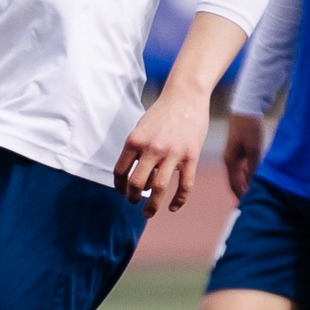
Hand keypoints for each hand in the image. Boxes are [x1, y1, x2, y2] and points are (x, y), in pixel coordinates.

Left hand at [113, 87, 209, 217]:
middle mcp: (152, 148)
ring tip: (148, 213)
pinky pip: (185, 186)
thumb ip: (137, 151)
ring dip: (152, 206)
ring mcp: (172, 153)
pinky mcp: (190, 156)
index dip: (119, 186)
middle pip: (136, 183)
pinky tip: (172, 207)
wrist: (186, 96)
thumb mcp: (141, 128)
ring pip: (159, 188)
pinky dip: (178, 201)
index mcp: (135, 140)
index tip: (122, 191)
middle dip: (132, 198)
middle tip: (134, 203)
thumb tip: (137, 179)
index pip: (120, 171)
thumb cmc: (162, 113)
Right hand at [223, 113, 264, 198]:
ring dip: (246, 184)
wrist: (246, 108)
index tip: (247, 207)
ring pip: (240, 175)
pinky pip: (243, 168)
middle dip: (243, 193)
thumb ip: (253, 170)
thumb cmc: (250, 129)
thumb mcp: (254, 150)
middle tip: (252, 204)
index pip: (235, 185)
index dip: (241, 197)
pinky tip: (256, 178)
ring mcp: (234, 155)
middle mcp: (230, 161)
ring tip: (255, 194)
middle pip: (236, 182)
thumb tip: (252, 187)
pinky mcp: (240, 150)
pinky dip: (249, 175)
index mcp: (230, 162)